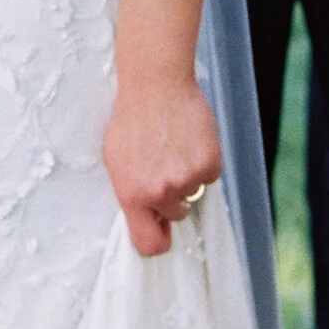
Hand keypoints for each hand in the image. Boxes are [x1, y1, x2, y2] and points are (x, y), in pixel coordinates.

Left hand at [103, 70, 221, 255]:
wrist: (155, 84)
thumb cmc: (132, 119)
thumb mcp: (117, 161)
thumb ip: (132, 192)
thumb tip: (146, 216)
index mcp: (131, 195)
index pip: (149, 244)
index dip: (159, 240)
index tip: (162, 232)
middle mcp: (159, 193)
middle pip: (176, 215)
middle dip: (172, 196)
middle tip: (164, 165)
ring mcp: (185, 180)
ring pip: (193, 192)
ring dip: (187, 175)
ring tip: (173, 147)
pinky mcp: (208, 165)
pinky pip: (210, 176)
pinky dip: (203, 161)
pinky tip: (189, 140)